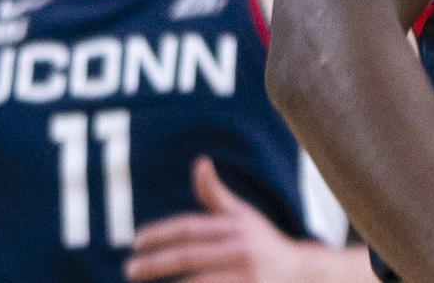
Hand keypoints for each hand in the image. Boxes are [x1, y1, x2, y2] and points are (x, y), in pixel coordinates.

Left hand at [126, 158, 346, 282]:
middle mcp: (242, 250)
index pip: (191, 228)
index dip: (161, 233)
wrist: (304, 274)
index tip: (136, 241)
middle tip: (128, 269)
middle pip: (189, 256)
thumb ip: (216, 195)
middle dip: (155, 263)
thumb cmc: (264, 244)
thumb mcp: (243, 217)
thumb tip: (199, 162)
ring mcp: (247, 277)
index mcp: (237, 227)